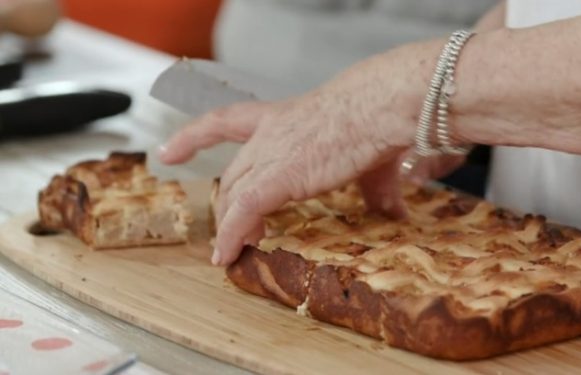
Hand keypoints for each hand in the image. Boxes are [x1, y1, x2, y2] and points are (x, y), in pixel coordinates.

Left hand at [159, 40, 450, 265]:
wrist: (376, 108)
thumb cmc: (375, 119)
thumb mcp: (370, 157)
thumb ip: (375, 189)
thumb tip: (396, 213)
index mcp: (281, 117)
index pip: (224, 122)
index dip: (193, 137)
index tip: (169, 151)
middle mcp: (267, 134)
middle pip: (232, 174)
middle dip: (226, 204)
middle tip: (229, 230)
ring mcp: (268, 155)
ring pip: (233, 195)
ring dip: (229, 226)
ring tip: (230, 252)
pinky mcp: (276, 178)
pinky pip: (243, 213)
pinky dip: (231, 236)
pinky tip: (227, 255)